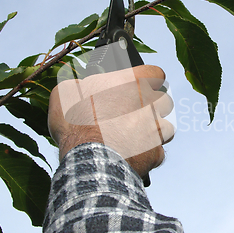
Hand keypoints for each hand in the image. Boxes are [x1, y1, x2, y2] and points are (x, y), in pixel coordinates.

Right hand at [48, 65, 174, 177]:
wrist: (88, 159)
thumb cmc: (76, 123)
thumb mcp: (66, 92)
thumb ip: (80, 84)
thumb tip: (80, 85)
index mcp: (131, 82)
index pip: (155, 72)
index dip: (149, 79)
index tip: (141, 86)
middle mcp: (149, 103)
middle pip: (164, 100)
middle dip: (154, 106)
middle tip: (136, 113)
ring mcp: (156, 128)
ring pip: (167, 125)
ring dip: (155, 129)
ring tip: (138, 135)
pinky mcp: (157, 152)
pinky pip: (159, 150)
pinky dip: (150, 153)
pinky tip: (136, 154)